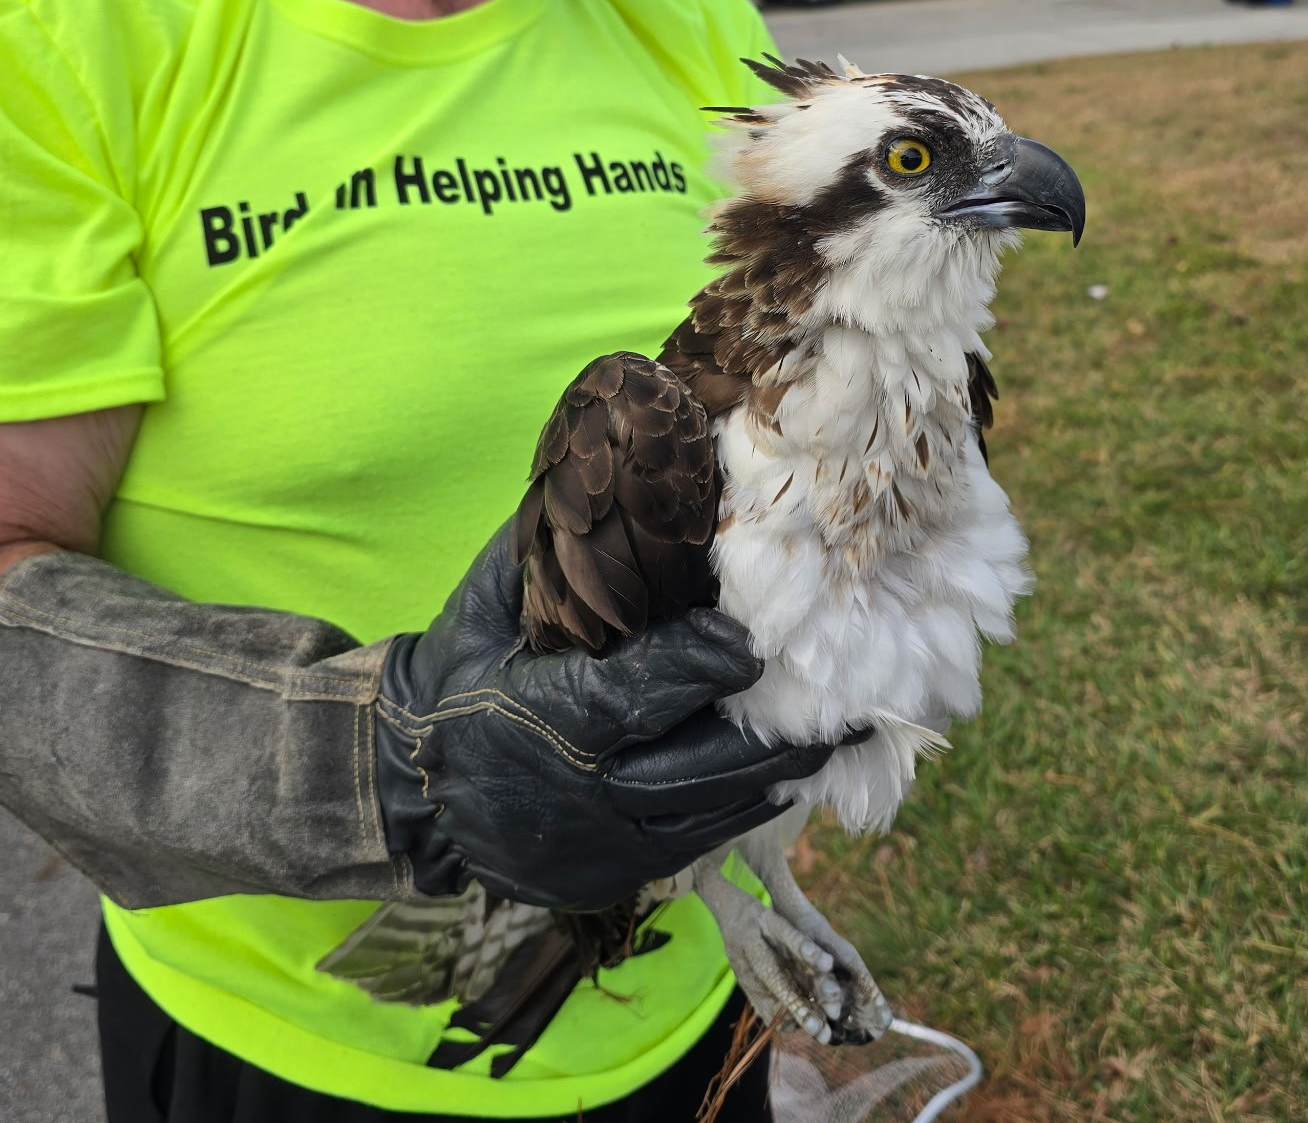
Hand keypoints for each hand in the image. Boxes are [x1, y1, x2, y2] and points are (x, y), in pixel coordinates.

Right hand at [374, 519, 831, 910]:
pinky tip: (785, 778)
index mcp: (544, 720)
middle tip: (850, 703)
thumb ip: (546, 559)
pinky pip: (697, 843)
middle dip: (780, 735)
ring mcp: (603, 842)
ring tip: (839, 738)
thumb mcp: (485, 611)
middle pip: (700, 767)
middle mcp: (582, 792)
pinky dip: (743, 808)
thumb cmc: (456, 680)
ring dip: (778, 775)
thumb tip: (609, 482)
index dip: (699, 667)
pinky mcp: (616, 874)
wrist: (408, 788)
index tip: (755, 643)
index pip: (635, 695)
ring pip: (711, 812)